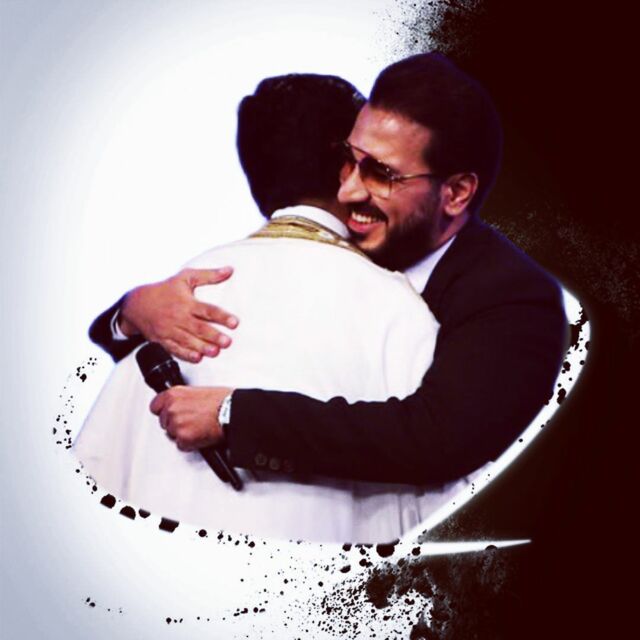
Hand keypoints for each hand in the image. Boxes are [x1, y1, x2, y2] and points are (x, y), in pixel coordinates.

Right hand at [119, 267, 238, 362]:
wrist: (136, 304)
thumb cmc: (165, 289)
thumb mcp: (185, 277)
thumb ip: (209, 275)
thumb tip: (230, 270)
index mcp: (186, 302)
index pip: (207, 310)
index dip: (221, 316)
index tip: (235, 323)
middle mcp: (178, 317)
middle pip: (198, 328)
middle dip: (213, 336)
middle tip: (227, 342)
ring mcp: (170, 330)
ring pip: (188, 341)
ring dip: (202, 347)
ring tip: (215, 352)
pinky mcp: (163, 340)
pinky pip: (175, 349)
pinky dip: (186, 355)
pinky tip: (197, 358)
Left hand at [149, 386, 232, 451]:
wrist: (232, 412)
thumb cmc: (222, 401)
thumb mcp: (199, 391)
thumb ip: (184, 399)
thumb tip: (182, 405)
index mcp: (174, 394)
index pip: (155, 406)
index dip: (164, 411)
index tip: (170, 414)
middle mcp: (172, 409)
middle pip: (164, 422)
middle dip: (176, 423)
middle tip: (192, 421)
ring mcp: (176, 424)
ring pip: (172, 434)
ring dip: (183, 434)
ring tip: (199, 427)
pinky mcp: (183, 438)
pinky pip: (181, 445)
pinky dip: (190, 444)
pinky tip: (201, 435)